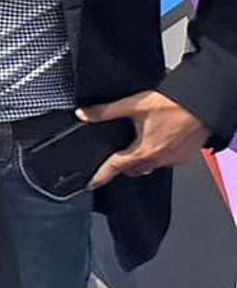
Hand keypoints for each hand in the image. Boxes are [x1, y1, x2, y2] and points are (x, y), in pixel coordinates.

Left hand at [83, 92, 211, 188]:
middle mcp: (160, 159)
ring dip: (142, 159)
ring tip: (138, 144)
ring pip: (151, 165)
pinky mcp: (186, 157)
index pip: (116, 167)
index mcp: (144, 150)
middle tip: (117, 156)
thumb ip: (106, 111)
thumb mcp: (134, 104)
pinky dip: (160, 154)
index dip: (102, 175)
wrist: (204, 104)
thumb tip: (84, 114)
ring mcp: (175, 160)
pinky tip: (159, 140)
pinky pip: (168, 161)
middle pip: (134, 169)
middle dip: (123, 165)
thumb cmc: (174, 104)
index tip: (92, 183)